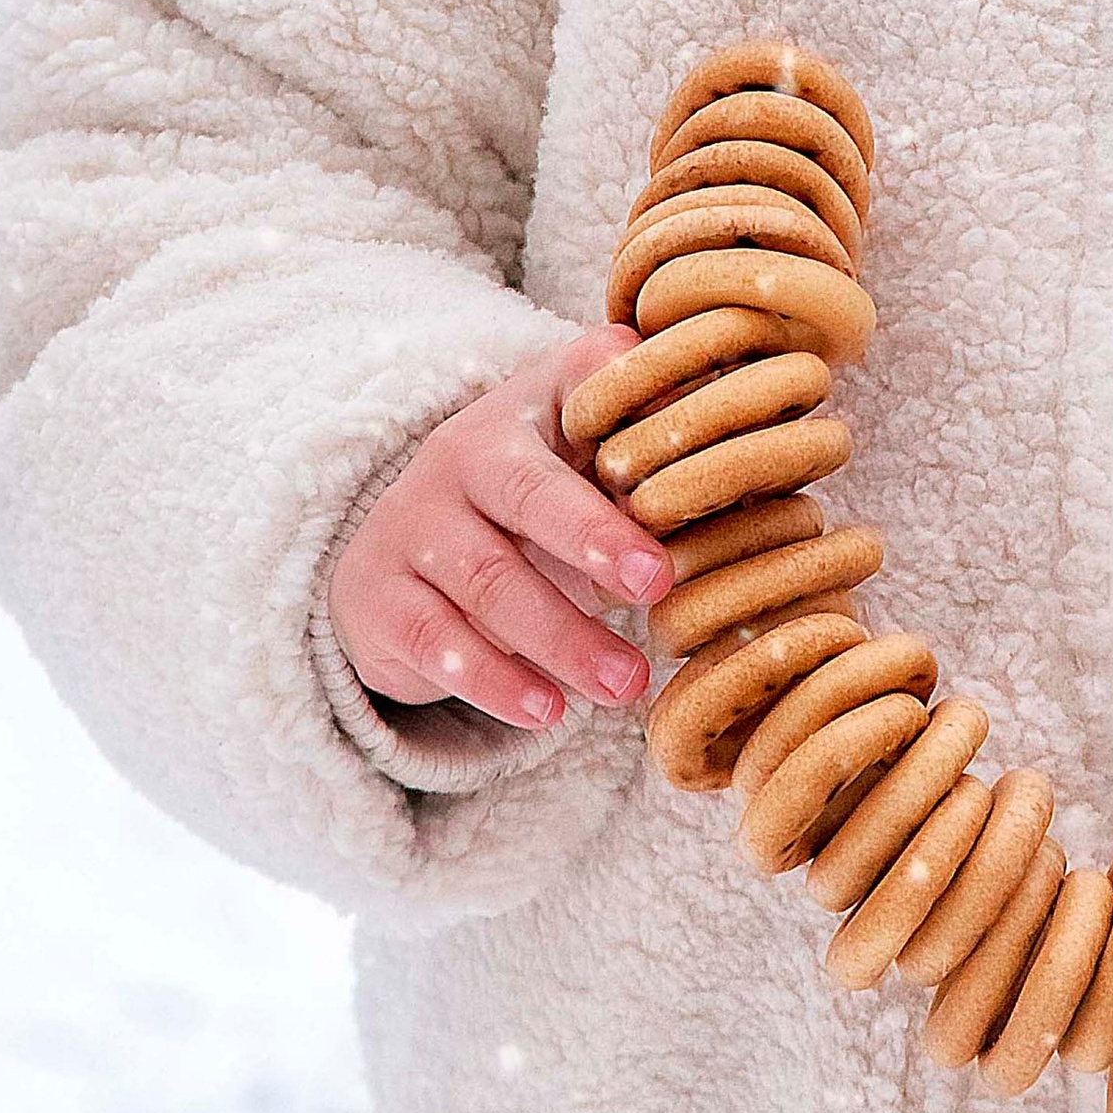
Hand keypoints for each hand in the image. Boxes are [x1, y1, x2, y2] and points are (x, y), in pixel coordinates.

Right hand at [328, 322, 671, 732]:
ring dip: (561, 637)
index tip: (677, 485)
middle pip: (529, 494)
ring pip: (490, 580)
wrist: (393, 552)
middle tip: (657, 587)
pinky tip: (546, 710)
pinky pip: (436, 640)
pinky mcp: (379, 598)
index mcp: (523, 410)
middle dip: (595, 540)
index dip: (626, 442)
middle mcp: (459, 454)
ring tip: (623, 684)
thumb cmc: (519, 501)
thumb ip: (636, 463)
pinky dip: (495, 680)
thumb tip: (732, 482)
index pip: (576, 401)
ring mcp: (412, 524)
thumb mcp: (572, 462)